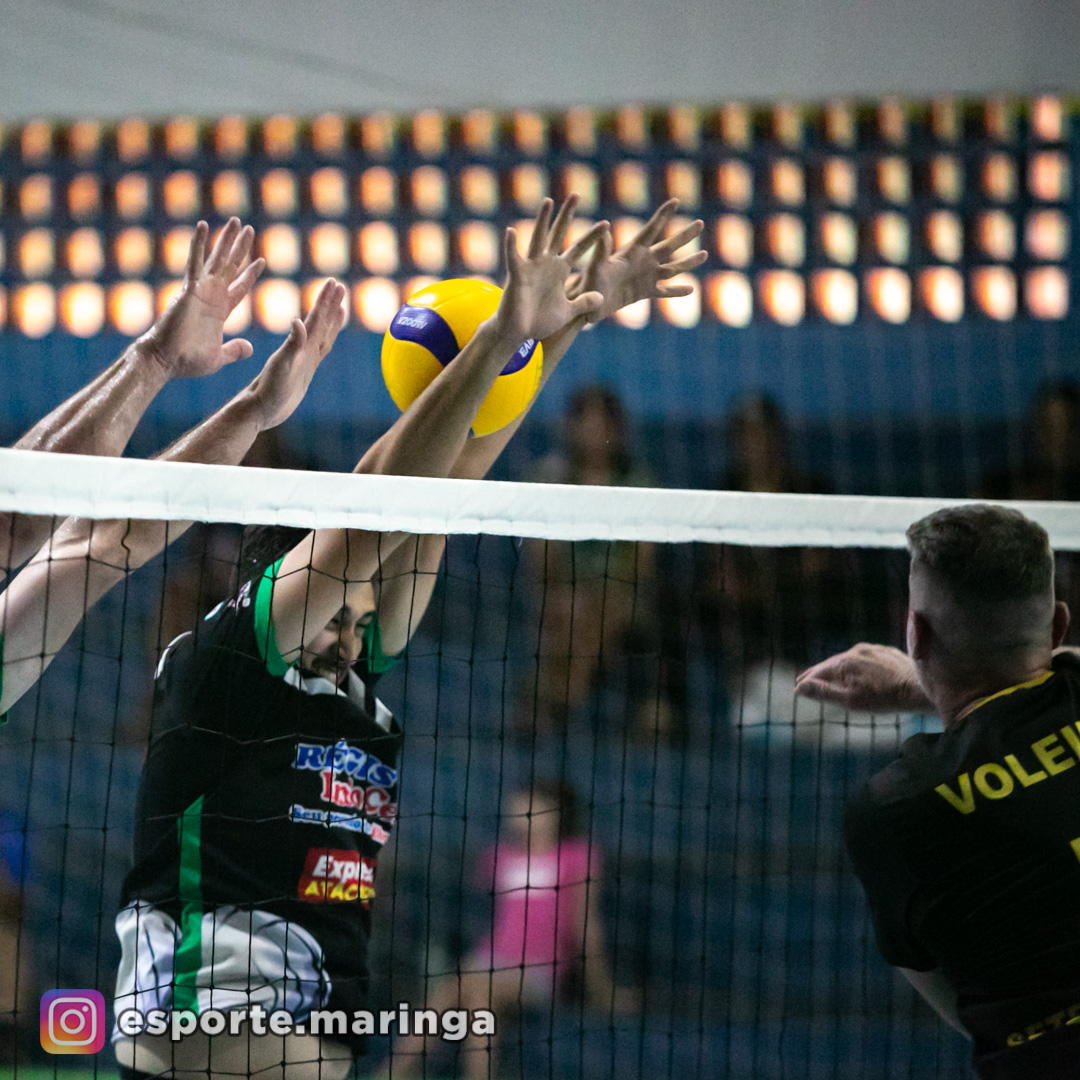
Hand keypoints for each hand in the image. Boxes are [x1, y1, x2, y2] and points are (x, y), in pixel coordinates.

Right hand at [140, 218, 265, 378]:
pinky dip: (199, 243)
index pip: (240, 287)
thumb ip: (235, 350)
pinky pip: (195, 261)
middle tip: (249, 229)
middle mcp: (211, 296)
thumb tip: (250, 349)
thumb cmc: (188, 361)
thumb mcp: (220, 357)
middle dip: (240, 249)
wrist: (167, 360)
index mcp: (220, 311)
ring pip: (217, 259)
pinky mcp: (189, 289)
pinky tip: (203, 225)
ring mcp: (200, 290)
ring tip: (235, 221)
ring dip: (226, 240)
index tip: (262, 261)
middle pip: (230, 267)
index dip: (250, 274)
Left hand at [246, 279, 346, 429]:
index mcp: (299, 345)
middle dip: (330, 304)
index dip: (325, 301)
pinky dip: (326, 340)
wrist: (260, 409)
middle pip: (320, 322)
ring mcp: (304, 359)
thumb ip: (292, 345)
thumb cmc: (268, 390)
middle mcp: (302, 349)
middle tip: (339, 286)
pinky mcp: (304, 370)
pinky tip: (326, 337)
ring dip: (330, 320)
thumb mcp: (281, 366)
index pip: (315, 317)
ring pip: (322, 334)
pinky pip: (320, 350)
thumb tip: (298, 321)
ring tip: (340, 307)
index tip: (333, 282)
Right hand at [493, 196, 607, 342]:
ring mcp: (530, 268)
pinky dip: (511, 246)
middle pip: (558, 234)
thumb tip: (601, 298)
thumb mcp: (567, 312)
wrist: (518, 333)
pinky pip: (513, 258)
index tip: (607, 224)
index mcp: (559, 270)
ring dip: (542, 220)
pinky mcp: (516, 276)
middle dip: (567, 215)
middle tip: (576, 194)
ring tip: (548, 201)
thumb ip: (583, 302)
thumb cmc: (539, 321)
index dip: (592, 237)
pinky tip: (511, 231)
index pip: (578, 248)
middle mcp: (546, 264)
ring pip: (537, 239)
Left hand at [568, 199, 705, 323]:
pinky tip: (691, 289)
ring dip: (688, 262)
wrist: (587, 305)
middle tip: (701, 223)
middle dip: (684, 235)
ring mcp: (645, 278)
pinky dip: (677, 291)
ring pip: (672, 268)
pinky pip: (664, 292)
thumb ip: (602, 250)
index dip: (662, 216)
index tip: (675, 201)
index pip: (650, 230)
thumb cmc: (588, 284)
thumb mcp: (595, 266)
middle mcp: (642, 262)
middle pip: (668, 246)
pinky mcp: (644, 293)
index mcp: (631, 252)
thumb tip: (604, 228)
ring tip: (704, 254)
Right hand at [795, 643, 932, 712]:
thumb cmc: (885, 699)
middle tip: (806, 680)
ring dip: (838, 668)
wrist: (921, 688)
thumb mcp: (851, 701)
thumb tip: (799, 688)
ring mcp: (871, 649)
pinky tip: (859, 672)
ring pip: (848, 659)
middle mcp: (854, 651)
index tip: (797, 687)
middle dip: (819, 673)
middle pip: (831, 663)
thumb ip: (824, 693)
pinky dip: (857, 665)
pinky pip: (864, 658)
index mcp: (843, 663)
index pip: (818, 672)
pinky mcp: (885, 651)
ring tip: (832, 676)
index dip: (807, 680)